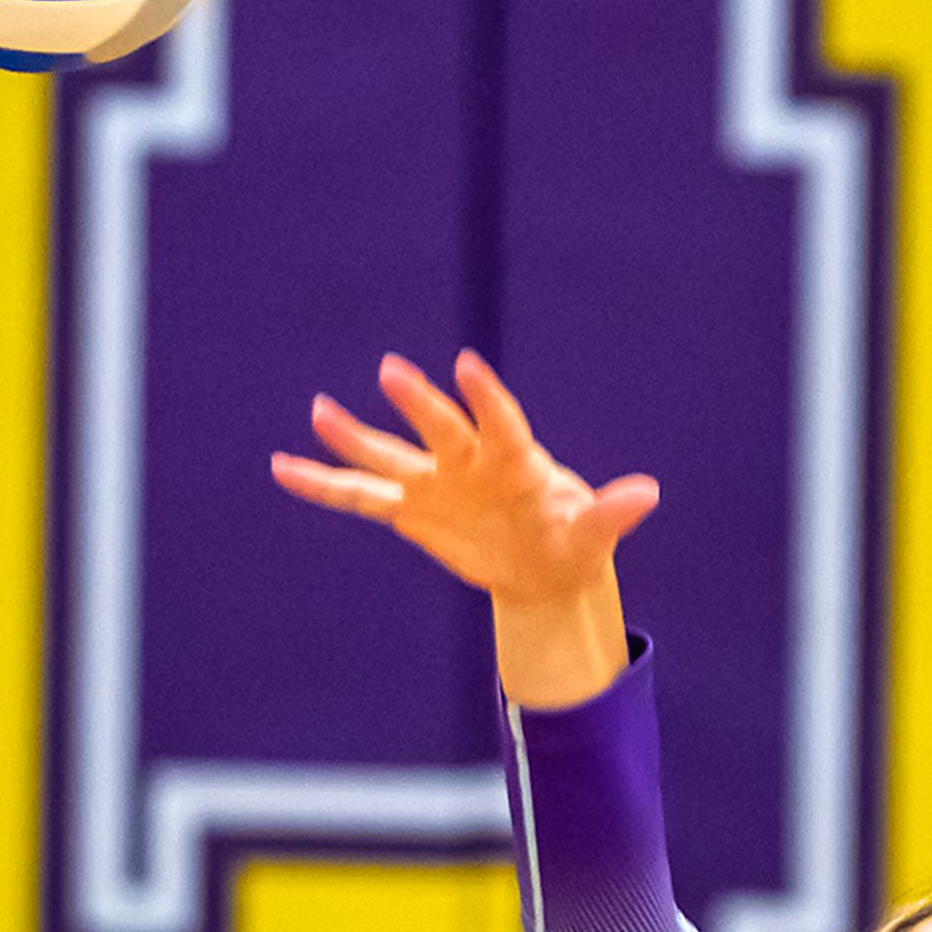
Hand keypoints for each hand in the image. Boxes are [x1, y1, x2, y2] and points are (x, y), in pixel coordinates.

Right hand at [271, 350, 658, 706]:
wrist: (542, 567)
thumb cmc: (572, 540)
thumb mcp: (593, 534)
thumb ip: (612, 513)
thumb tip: (649, 494)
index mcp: (516, 460)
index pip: (500, 421)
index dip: (486, 396)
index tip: (467, 364)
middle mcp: (468, 460)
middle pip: (439, 429)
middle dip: (417, 404)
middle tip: (393, 372)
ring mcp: (433, 481)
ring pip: (388, 455)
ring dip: (355, 435)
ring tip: (319, 411)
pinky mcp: (409, 508)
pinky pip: (359, 495)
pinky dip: (322, 484)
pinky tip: (282, 468)